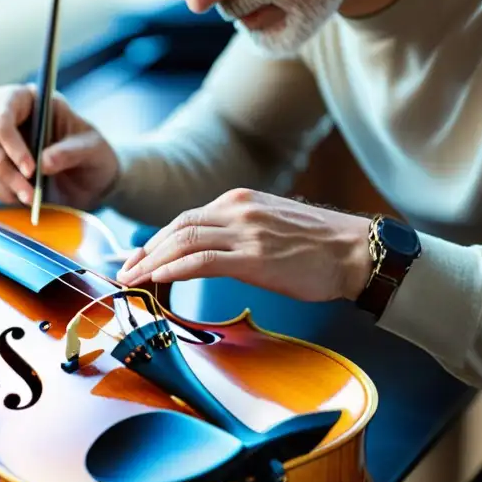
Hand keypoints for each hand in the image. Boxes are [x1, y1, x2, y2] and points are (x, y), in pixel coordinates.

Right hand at [0, 83, 118, 209]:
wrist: (87, 181)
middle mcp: (1, 111)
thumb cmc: (92, 156)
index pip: (2, 107)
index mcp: (29, 98)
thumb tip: (45, 162)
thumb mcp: (93, 150)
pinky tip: (15, 196)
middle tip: (29, 193)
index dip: (10, 138)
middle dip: (1, 166)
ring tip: (28, 198)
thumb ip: (72, 152)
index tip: (31, 169)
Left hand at [115, 189, 374, 302]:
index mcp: (241, 200)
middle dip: (146, 251)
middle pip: (177, 227)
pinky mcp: (254, 257)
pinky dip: (175, 268)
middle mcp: (238, 209)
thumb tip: (212, 251)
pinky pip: (203, 259)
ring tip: (132, 280)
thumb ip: (240, 231)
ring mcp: (246, 232)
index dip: (156, 241)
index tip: (138, 259)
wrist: (357, 252)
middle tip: (124, 271)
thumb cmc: (321, 246)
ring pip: (183, 241)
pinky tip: (158, 279)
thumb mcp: (272, 225)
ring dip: (152, 262)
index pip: (186, 219)